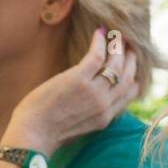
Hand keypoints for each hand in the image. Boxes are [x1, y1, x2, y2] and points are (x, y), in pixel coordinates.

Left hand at [5, 27, 139, 152]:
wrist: (34, 135)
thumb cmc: (48, 131)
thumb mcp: (78, 126)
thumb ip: (90, 113)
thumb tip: (88, 101)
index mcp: (105, 117)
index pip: (130, 93)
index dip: (133, 75)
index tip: (130, 64)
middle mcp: (104, 105)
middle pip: (128, 76)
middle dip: (131, 58)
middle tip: (128, 45)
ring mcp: (93, 92)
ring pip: (116, 64)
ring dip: (119, 47)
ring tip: (117, 35)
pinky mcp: (78, 80)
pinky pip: (97, 56)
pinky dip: (100, 43)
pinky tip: (99, 33)